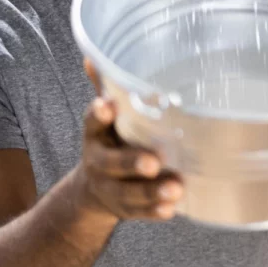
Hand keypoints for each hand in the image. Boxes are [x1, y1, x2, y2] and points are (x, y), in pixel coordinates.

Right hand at [74, 60, 182, 222]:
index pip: (92, 122)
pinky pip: (140, 213)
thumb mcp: (106, 117)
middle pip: (111, 163)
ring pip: (128, 193)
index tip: (107, 105)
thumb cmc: (111, 141)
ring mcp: (111, 188)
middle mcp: (99, 163)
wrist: (92, 192)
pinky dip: (154, 212)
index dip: (99, 114)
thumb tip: (93, 53)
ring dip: (151, 192)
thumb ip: (106, 88)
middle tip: (153, 162)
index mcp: (96, 136)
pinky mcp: (126, 209)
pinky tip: (171, 209)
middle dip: (131, 162)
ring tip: (175, 188)